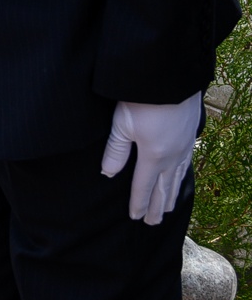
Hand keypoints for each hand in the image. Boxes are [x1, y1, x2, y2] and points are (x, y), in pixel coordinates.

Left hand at [101, 93, 202, 223]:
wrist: (171, 76)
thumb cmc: (142, 99)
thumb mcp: (122, 124)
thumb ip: (116, 151)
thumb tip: (108, 175)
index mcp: (153, 156)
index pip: (143, 186)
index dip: (138, 203)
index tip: (135, 218)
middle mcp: (172, 156)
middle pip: (163, 187)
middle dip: (157, 206)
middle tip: (153, 223)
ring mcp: (185, 146)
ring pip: (177, 177)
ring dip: (171, 194)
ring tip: (168, 209)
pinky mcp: (191, 135)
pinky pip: (187, 163)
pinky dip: (183, 177)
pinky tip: (181, 177)